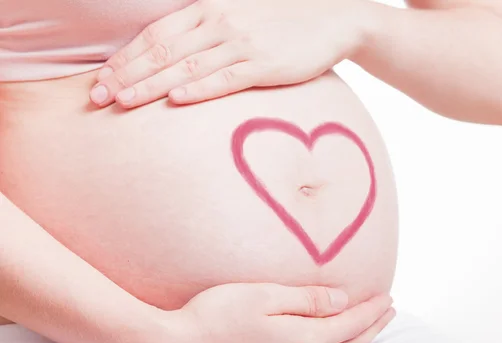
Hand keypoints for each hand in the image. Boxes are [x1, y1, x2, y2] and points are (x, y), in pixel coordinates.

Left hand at [89, 0, 365, 107]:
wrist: (332, 18)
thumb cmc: (280, 21)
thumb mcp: (238, 14)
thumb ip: (205, 30)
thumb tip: (172, 56)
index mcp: (208, 9)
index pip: (156, 34)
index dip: (125, 57)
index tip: (102, 77)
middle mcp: (219, 23)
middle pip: (162, 50)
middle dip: (126, 74)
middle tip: (98, 96)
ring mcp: (242, 43)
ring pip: (186, 66)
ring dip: (152, 85)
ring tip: (123, 102)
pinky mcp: (265, 65)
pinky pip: (226, 79)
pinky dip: (199, 89)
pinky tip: (177, 100)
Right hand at [151, 282, 393, 342]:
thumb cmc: (215, 316)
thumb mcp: (263, 296)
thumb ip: (306, 299)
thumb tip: (341, 300)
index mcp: (301, 340)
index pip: (349, 324)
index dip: (370, 310)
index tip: (386, 297)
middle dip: (372, 328)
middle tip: (389, 312)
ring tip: (369, 330)